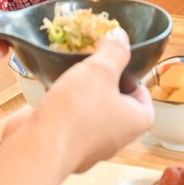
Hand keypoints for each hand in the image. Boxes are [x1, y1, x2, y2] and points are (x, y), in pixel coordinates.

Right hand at [3, 29, 153, 172]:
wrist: (39, 147)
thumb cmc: (78, 110)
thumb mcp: (101, 69)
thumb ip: (114, 51)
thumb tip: (121, 37)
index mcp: (136, 121)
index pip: (145, 96)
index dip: (133, 77)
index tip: (117, 63)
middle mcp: (117, 137)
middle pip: (117, 103)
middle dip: (105, 83)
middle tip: (92, 64)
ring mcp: (90, 146)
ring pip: (92, 112)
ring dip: (83, 95)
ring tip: (71, 73)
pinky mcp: (66, 147)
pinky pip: (70, 122)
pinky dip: (64, 108)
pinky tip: (53, 92)